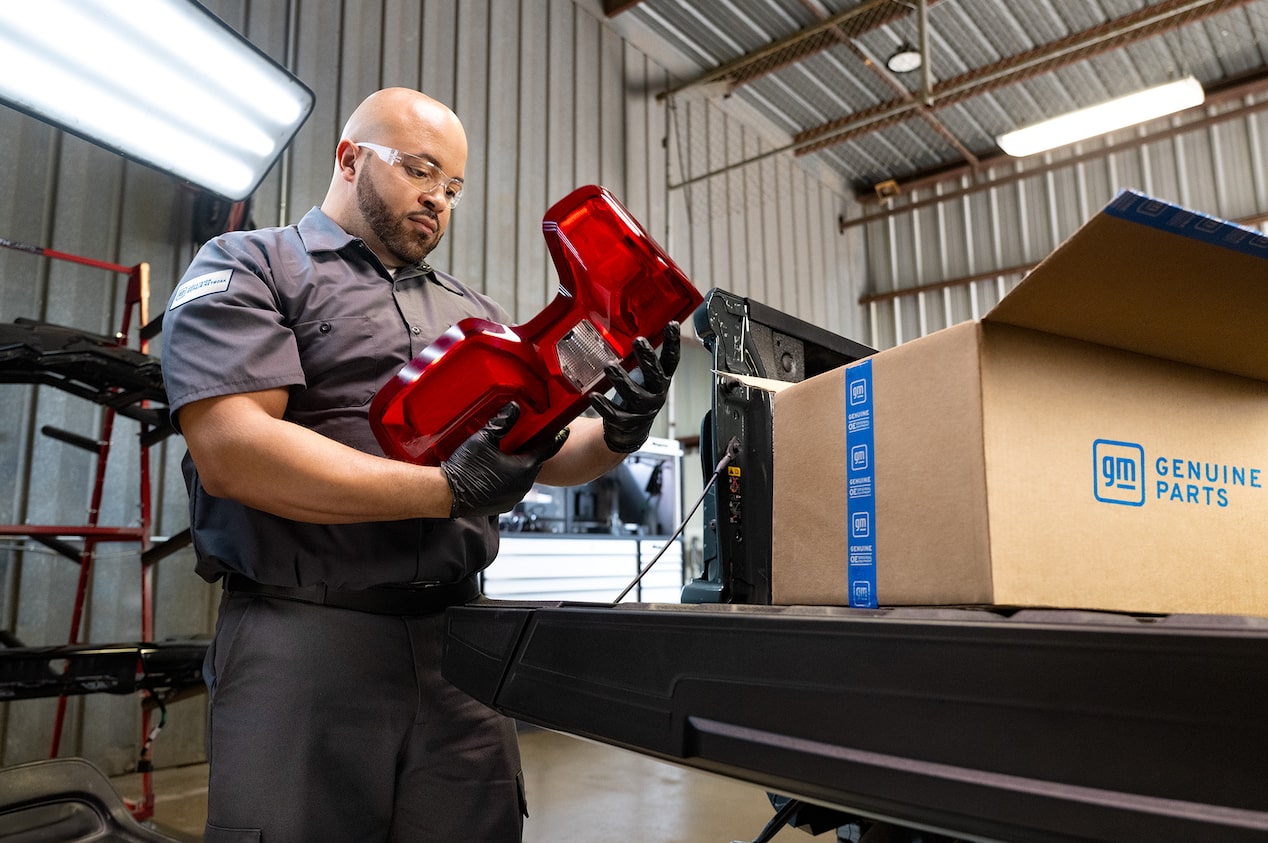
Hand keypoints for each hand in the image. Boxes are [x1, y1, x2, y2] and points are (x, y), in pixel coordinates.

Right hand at [441, 403, 568, 517]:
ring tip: (511, 453)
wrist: (447, 495)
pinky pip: (513, 487)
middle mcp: (523, 486)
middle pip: (534, 462)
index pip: (547, 449)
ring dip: (520, 465)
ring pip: (523, 476)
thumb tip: (514, 408)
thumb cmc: (464, 470)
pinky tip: (499, 469)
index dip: (555, 438)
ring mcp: (514, 497)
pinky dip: (510, 477)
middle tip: (529, 438)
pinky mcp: (503, 505)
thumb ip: (502, 423)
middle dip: (532, 450)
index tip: (563, 431)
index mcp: (524, 468)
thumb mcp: (483, 439)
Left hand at [590, 321, 680, 453]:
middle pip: (656, 376)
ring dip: (622, 379)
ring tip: (610, 365)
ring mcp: (642, 410)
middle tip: (639, 341)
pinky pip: (614, 413)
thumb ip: (646, 358)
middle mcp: (655, 394)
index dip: (674, 343)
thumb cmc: (638, 395)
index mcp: (662, 380)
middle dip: (648, 358)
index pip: (671, 360)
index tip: (672, 325)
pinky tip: (594, 396)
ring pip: (634, 394)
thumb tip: (641, 327)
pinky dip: (604, 405)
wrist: (631, 431)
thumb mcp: (646, 377)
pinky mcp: (626, 422)